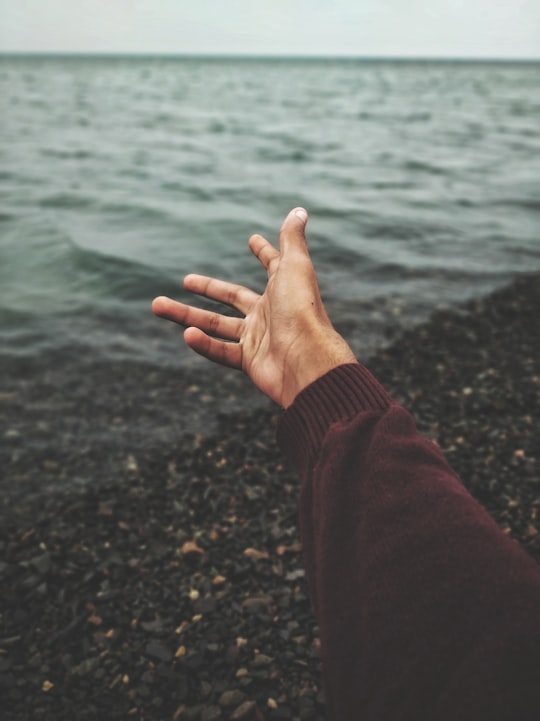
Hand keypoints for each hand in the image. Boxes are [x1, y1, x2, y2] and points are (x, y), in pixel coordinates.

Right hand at [152, 208, 356, 407]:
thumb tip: (299, 210)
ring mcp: (259, 339)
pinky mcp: (249, 362)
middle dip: (208, 288)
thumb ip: (292, 239)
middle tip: (184, 279)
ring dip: (186, 316)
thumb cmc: (301, 310)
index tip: (253, 240)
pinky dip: (203, 344)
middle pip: (232, 298)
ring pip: (216, 326)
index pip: (273, 266)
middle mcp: (271, 313)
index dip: (264, 252)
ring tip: (156, 305)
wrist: (306, 362)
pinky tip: (187, 335)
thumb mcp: (295, 266)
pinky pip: (221, 351)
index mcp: (283, 289)